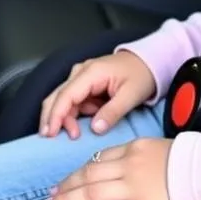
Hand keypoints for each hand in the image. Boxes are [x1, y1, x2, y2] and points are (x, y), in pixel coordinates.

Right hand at [39, 51, 155, 138]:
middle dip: (53, 118)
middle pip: (57, 96)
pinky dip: (75, 113)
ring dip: (66, 117)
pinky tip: (88, 118)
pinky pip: (73, 101)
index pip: (66, 95)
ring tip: (77, 132)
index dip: (56, 115)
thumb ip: (113, 112)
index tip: (50, 133)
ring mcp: (82, 76)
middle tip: (52, 138)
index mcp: (92, 72)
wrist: (150, 61)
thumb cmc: (142, 74)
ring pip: (62, 100)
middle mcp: (82, 72)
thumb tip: (95, 128)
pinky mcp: (85, 83)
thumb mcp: (131, 95)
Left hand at [44, 138, 176, 199]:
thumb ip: (134, 152)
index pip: (99, 158)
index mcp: (133, 148)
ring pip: (93, 194)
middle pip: (89, 175)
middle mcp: (129, 166)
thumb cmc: (185, 157)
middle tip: (49, 196)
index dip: (79, 170)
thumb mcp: (156, 145)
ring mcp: (133, 188)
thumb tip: (113, 161)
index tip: (67, 180)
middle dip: (66, 186)